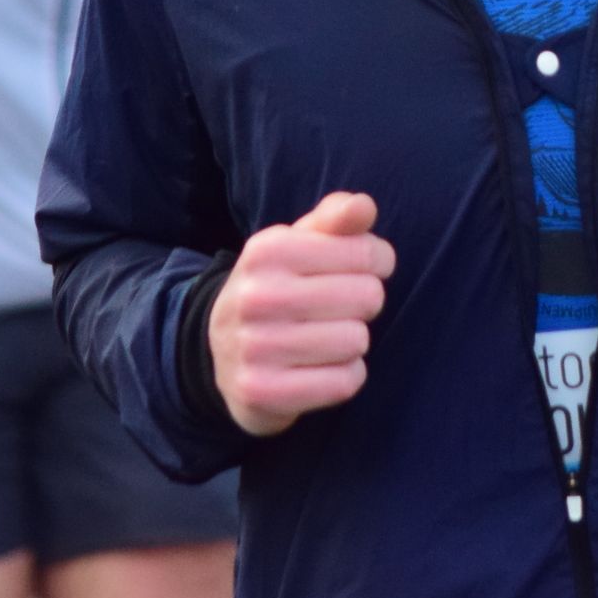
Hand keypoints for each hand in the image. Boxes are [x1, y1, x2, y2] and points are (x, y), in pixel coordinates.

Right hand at [209, 191, 395, 436]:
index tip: (358, 270)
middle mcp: (256, 295)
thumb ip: (336, 217)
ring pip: (356, 341)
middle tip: (338, 308)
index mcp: (268, 249)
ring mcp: (255, 346)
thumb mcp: (300, 243)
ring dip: (353, 342)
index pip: (367, 253)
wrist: (221, 351)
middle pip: (367, 298)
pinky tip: (321, 368)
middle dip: (364, 304)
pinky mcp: (262, 391)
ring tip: (326, 337)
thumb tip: (363, 207)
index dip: (376, 263)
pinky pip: (343, 382)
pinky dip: (345, 376)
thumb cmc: (279, 286)